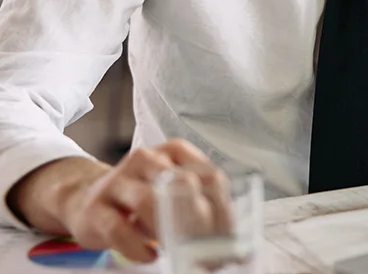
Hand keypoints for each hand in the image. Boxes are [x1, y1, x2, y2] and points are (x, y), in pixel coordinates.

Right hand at [19, 140, 226, 263]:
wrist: (86, 202)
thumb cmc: (143, 199)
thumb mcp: (173, 193)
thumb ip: (202, 207)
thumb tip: (239, 248)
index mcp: (174, 152)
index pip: (209, 176)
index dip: (223, 210)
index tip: (229, 238)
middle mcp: (146, 159)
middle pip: (181, 184)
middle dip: (199, 220)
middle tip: (208, 249)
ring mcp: (117, 182)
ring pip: (148, 201)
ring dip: (168, 231)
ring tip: (176, 249)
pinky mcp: (95, 209)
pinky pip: (119, 230)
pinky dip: (138, 247)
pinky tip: (150, 255)